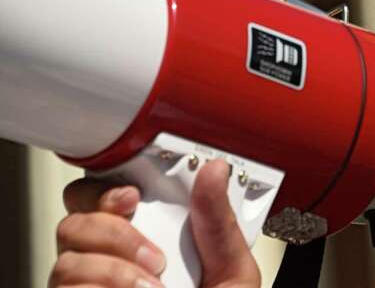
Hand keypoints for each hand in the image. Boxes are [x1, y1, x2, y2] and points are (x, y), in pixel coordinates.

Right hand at [51, 159, 260, 286]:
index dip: (110, 188)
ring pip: (67, 260)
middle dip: (108, 227)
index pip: (108, 198)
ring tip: (152, 287)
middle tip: (150, 250)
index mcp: (153, 239)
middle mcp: (115, 264)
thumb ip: (219, 224)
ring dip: (114, 270)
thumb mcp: (234, 274)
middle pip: (75, 220)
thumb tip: (214, 172)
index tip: (134, 196)